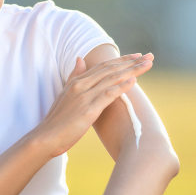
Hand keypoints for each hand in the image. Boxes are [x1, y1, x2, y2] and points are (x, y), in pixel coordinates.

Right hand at [33, 52, 153, 157]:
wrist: (46, 138)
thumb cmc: (56, 120)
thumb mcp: (65, 94)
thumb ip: (74, 75)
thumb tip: (81, 58)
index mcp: (77, 81)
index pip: (104, 66)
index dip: (122, 59)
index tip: (137, 56)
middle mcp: (81, 85)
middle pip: (111, 69)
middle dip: (132, 62)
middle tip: (150, 56)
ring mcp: (85, 97)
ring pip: (112, 78)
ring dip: (132, 70)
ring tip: (148, 65)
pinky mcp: (88, 110)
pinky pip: (108, 95)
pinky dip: (121, 86)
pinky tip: (134, 81)